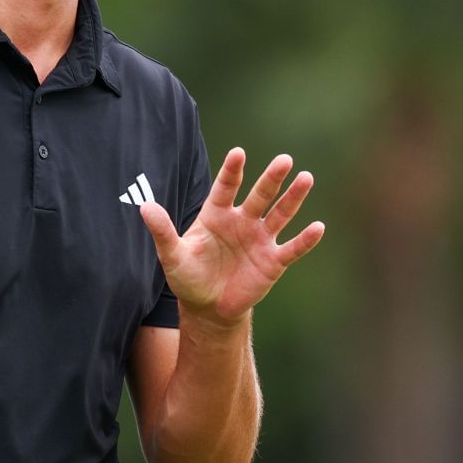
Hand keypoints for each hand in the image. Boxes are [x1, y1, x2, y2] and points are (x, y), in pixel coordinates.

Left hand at [138, 147, 325, 324]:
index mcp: (217, 214)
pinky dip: (305, 239)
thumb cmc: (189, 277)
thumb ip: (162, 231)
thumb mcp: (172, 256)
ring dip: (293, 198)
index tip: (238, 153)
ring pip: (280, 214)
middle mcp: (242, 221)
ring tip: (306, 178)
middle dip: (272, 178)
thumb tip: (144, 207)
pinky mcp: (273, 261)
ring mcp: (260, 239)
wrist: (207, 308)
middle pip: (260, 195)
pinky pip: (291, 248)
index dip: (232, 171)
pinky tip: (318, 227)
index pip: (226, 187)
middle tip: (285, 160)